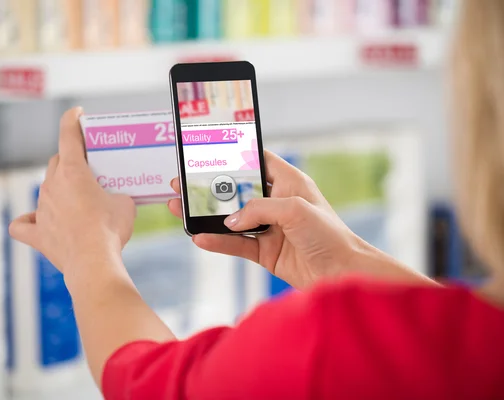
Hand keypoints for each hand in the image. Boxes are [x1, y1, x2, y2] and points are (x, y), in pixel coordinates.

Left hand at [9, 107, 135, 293]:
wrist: (94, 261)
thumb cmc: (110, 229)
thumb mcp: (125, 203)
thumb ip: (116, 194)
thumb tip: (114, 200)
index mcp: (73, 172)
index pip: (68, 135)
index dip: (72, 120)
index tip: (77, 113)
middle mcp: (52, 185)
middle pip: (56, 162)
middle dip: (70, 160)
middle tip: (88, 168)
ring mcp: (41, 209)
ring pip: (46, 189)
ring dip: (59, 189)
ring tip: (78, 200)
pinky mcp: (37, 233)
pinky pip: (24, 224)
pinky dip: (29, 221)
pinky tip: (36, 222)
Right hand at [168, 150, 365, 289]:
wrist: (343, 273)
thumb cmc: (330, 234)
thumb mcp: (295, 210)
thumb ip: (259, 209)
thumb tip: (230, 220)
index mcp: (289, 182)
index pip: (257, 160)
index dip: (234, 154)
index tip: (207, 151)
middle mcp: (277, 202)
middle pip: (236, 191)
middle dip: (209, 188)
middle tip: (183, 183)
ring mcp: (269, 228)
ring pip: (231, 218)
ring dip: (206, 215)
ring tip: (180, 208)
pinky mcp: (265, 251)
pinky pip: (236, 244)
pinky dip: (218, 242)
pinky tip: (199, 238)